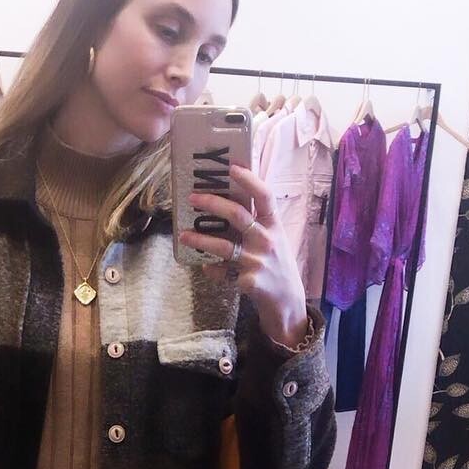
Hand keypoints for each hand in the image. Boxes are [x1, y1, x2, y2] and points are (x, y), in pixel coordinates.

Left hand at [180, 165, 309, 347]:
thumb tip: (226, 201)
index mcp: (274, 225)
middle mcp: (267, 240)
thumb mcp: (273, 239)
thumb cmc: (275, 264)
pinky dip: (211, 270)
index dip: (249, 180)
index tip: (232, 168)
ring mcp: (257, 261)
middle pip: (238, 215)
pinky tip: (205, 268)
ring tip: (182, 235)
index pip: (264, 196)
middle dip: (212, 204)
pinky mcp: (249, 281)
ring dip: (200, 240)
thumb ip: (257, 222)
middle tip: (193, 198)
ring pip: (223, 246)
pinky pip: (222, 273)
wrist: (287, 300)